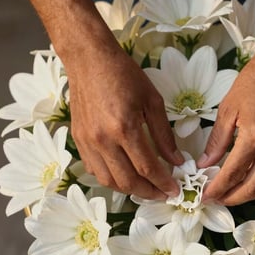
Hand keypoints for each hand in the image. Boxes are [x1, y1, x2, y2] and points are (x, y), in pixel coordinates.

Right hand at [66, 40, 183, 198]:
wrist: (90, 60)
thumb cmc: (125, 75)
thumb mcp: (153, 101)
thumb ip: (164, 135)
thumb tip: (177, 160)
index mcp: (125, 128)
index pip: (147, 168)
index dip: (164, 183)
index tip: (175, 190)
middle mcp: (103, 140)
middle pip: (127, 181)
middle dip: (149, 192)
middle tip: (163, 193)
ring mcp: (88, 142)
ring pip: (108, 180)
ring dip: (129, 190)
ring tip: (146, 188)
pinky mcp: (78, 140)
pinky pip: (94, 170)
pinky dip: (111, 179)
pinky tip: (124, 176)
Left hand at [198, 42, 254, 204]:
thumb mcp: (229, 108)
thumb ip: (217, 140)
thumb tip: (206, 163)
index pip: (232, 174)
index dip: (216, 189)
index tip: (204, 196)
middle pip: (253, 188)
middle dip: (231, 198)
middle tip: (216, 199)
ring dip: (249, 195)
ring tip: (231, 195)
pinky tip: (251, 181)